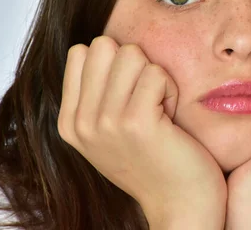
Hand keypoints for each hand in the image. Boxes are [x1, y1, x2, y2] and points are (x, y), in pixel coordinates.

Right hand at [58, 36, 225, 228]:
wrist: (179, 204)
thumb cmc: (154, 162)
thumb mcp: (109, 132)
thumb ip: (96, 95)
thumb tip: (102, 46)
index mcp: (70, 121)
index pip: (82, 52)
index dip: (115, 64)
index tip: (129, 96)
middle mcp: (82, 122)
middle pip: (105, 45)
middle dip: (134, 64)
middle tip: (146, 99)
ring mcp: (106, 122)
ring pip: (131, 53)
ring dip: (154, 76)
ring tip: (158, 109)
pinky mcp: (137, 122)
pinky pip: (157, 72)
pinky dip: (170, 89)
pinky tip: (169, 117)